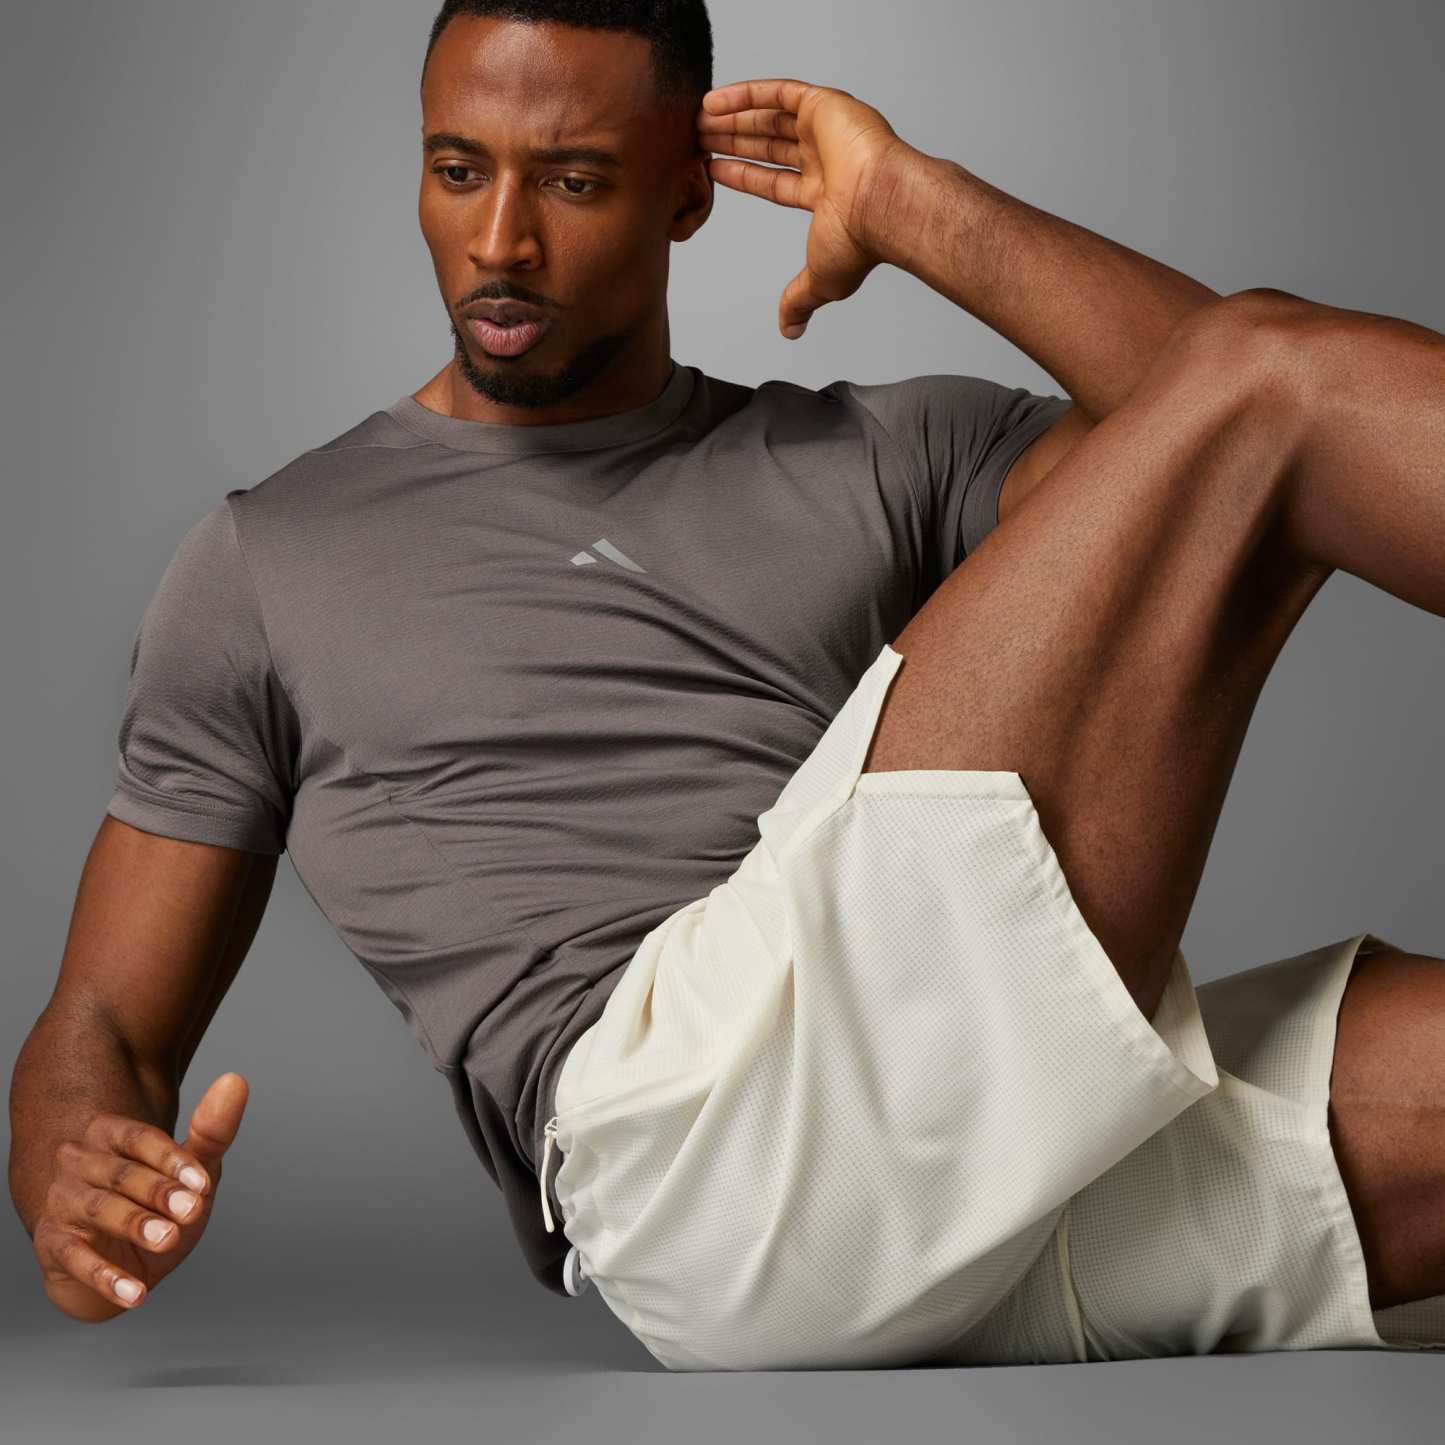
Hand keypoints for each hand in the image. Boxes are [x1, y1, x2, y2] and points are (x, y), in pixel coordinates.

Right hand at [32, 1072, 247, 1321]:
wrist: (116, 1254)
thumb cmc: (158, 1202)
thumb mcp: (190, 1170)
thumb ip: (211, 1132)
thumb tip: (236, 1080)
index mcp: (112, 1134)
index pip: (140, 1138)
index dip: (172, 1159)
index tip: (204, 1182)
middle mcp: (81, 1163)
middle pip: (121, 1173)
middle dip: (159, 1191)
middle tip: (192, 1209)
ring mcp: (65, 1203)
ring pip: (100, 1210)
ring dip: (135, 1224)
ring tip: (169, 1239)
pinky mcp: (55, 1245)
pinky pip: (77, 1259)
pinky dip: (106, 1277)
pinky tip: (135, 1293)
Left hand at [697, 78, 921, 338]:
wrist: (883, 206)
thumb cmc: (859, 242)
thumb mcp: (820, 280)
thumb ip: (799, 301)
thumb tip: (790, 332)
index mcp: (826, 194)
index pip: (775, 180)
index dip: (743, 176)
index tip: (713, 169)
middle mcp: (827, 159)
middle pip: (768, 145)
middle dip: (732, 142)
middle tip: (698, 138)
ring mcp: (827, 130)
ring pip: (770, 118)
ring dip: (733, 117)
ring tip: (698, 117)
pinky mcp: (826, 105)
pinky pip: (780, 92)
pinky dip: (745, 94)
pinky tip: (714, 100)